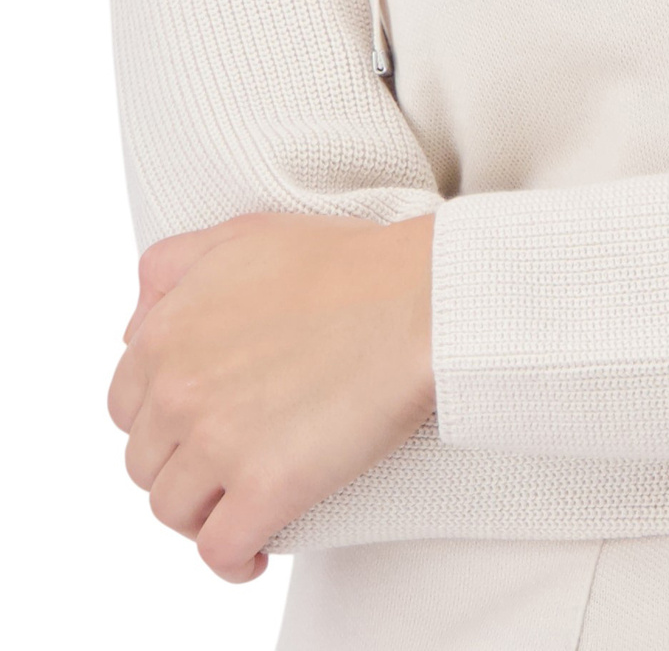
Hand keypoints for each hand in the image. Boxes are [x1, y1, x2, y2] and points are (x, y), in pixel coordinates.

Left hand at [107, 209, 435, 582]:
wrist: (417, 299)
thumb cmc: (346, 264)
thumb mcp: (241, 234)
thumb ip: (169, 270)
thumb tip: (132, 331)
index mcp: (168, 332)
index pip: (126, 405)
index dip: (161, 420)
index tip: (196, 427)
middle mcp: (180, 389)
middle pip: (145, 462)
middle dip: (180, 466)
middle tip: (224, 466)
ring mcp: (219, 442)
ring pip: (173, 510)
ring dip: (201, 515)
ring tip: (238, 507)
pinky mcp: (267, 487)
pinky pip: (220, 549)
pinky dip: (233, 559)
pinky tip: (256, 553)